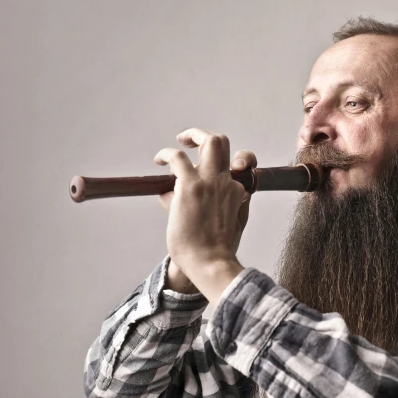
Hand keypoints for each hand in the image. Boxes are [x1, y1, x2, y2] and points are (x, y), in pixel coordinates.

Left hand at [154, 128, 255, 280]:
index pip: (238, 167)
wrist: (210, 263)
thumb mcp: (228, 226)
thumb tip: (173, 195)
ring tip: (179, 141)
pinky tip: (159, 160)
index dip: (229, 165)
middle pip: (225, 145)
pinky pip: (177, 158)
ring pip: (210, 141)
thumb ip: (210, 208)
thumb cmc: (215, 251)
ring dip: (192, 135)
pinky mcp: (190, 186)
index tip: (214, 175)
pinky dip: (167, 155)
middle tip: (190, 141)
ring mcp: (210, 182)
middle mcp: (227, 182)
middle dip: (206, 136)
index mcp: (238, 192)